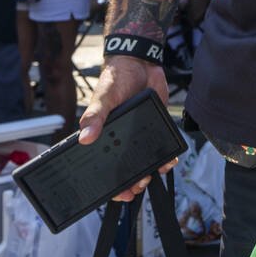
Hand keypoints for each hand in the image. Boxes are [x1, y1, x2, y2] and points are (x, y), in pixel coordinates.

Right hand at [78, 55, 173, 200]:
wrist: (140, 63)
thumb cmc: (115, 79)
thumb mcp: (103, 98)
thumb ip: (95, 117)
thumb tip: (85, 138)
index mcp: (103, 135)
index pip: (103, 165)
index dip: (111, 182)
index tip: (120, 193)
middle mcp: (120, 139)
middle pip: (126, 168)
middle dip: (133, 181)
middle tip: (140, 184)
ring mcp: (138, 135)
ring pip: (145, 161)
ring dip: (151, 171)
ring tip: (156, 172)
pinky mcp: (155, 128)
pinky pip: (161, 147)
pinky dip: (166, 156)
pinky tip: (170, 159)